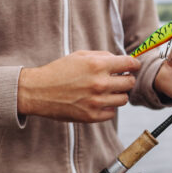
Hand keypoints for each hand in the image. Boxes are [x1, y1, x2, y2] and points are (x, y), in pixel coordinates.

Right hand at [18, 51, 139, 121]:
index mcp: (97, 65)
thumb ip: (102, 57)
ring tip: (106, 91)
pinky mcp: (91, 116)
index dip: (133, 65)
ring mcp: (96, 101)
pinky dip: (108, 108)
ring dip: (117, 94)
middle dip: (126, 79)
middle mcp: (99, 83)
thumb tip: (122, 61)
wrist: (37, 92)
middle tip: (118, 79)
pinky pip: (112, 113)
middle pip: (129, 83)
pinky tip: (98, 102)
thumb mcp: (80, 56)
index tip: (132, 67)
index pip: (129, 64)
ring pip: (123, 99)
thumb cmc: (58, 71)